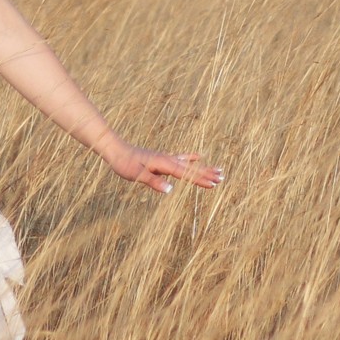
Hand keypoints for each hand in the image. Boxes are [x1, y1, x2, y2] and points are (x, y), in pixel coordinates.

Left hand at [102, 140, 224, 194]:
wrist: (117, 149)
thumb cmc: (125, 164)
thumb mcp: (137, 175)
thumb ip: (154, 182)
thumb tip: (170, 190)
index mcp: (164, 164)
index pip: (186, 174)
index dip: (200, 179)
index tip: (213, 184)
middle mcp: (168, 159)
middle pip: (192, 168)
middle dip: (207, 173)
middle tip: (222, 178)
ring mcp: (166, 158)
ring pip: (190, 164)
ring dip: (203, 168)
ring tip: (218, 170)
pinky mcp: (163, 158)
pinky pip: (182, 158)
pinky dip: (192, 158)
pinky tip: (199, 156)